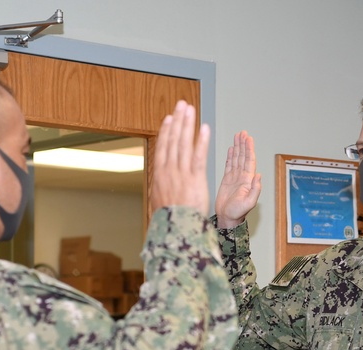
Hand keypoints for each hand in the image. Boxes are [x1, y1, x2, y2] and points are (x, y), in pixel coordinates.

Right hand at [149, 100, 210, 215]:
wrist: (176, 231)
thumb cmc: (168, 221)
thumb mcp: (158, 204)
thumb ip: (160, 191)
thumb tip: (158, 187)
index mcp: (159, 176)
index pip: (163, 148)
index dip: (166, 131)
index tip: (168, 118)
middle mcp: (169, 171)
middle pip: (173, 140)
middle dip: (177, 121)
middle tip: (181, 105)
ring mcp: (182, 173)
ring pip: (184, 143)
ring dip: (187, 124)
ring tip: (191, 109)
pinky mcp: (195, 178)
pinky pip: (199, 156)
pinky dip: (201, 141)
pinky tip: (204, 128)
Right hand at [214, 131, 261, 228]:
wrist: (227, 218)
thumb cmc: (238, 213)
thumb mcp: (249, 202)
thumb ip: (255, 189)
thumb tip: (259, 175)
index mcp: (248, 180)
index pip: (249, 161)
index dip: (249, 149)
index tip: (248, 138)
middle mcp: (242, 177)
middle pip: (243, 156)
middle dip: (243, 144)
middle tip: (243, 133)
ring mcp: (234, 178)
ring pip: (237, 159)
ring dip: (238, 147)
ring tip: (238, 136)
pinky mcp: (227, 180)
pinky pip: (229, 165)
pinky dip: (230, 156)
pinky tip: (231, 149)